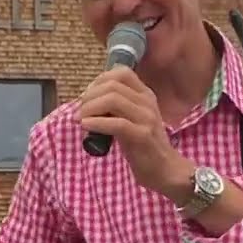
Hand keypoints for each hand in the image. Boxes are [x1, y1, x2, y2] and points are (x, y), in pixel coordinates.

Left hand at [76, 66, 192, 197]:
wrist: (164, 169)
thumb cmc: (142, 146)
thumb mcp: (129, 120)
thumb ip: (113, 108)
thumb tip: (85, 102)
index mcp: (144, 94)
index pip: (120, 73)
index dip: (98, 81)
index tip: (86, 97)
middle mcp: (147, 102)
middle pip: (112, 85)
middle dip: (89, 97)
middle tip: (79, 112)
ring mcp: (146, 117)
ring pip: (113, 100)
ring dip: (90, 108)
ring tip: (80, 120)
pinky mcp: (143, 135)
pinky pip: (116, 123)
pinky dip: (96, 123)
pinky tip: (86, 127)